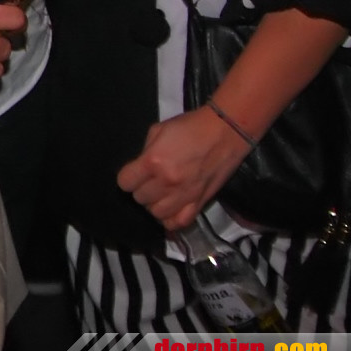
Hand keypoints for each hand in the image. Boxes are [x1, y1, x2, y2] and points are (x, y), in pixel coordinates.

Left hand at [117, 106, 253, 231]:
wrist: (225, 132)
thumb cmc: (190, 127)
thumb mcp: (158, 130)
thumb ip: (145, 152)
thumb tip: (139, 168)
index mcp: (153, 162)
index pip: (125, 183)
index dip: (128, 177)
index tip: (134, 173)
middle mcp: (167, 182)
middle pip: (140, 198)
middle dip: (141, 189)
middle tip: (150, 179)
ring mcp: (185, 195)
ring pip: (156, 213)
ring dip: (155, 204)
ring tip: (161, 193)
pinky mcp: (200, 203)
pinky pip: (179, 223)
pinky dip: (171, 219)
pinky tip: (172, 208)